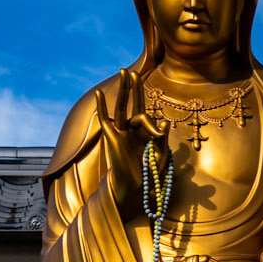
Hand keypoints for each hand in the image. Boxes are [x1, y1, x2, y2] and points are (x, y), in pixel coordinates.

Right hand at [93, 69, 170, 197]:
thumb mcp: (160, 155)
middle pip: (133, 105)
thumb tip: (164, 121)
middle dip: (134, 89)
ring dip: (123, 91)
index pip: (146, 113)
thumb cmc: (150, 175)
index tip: (157, 119)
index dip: (149, 109)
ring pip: (121, 107)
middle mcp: (133, 130)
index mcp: (145, 133)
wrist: (136, 189)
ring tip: (123, 73)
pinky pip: (105, 119)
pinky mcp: (112, 138)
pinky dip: (102, 107)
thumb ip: (161, 138)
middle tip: (132, 72)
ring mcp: (121, 133)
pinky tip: (99, 94)